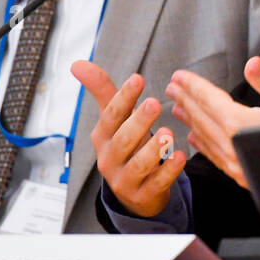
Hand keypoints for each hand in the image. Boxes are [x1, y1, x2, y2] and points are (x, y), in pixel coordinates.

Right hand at [74, 60, 186, 218]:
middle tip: (154, 103)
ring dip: (153, 150)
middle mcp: (110, 159)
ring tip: (168, 133)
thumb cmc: (126, 146)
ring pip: (138, 165)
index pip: (111, 115)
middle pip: (123, 140)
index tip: (138, 78)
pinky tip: (180, 157)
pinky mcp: (143, 196)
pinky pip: (156, 184)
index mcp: (103, 137)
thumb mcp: (115, 120)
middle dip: (138, 122)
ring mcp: (125, 180)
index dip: (123, 97)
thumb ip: (102, 91)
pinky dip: (169, 171)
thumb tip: (78, 63)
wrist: (133, 191)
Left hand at [167, 56, 259, 188]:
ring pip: (204, 136)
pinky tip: (196, 140)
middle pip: (202, 117)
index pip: (209, 99)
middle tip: (173, 87)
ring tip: (178, 108)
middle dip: (186, 99)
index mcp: (240, 124)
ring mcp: (235, 161)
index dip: (193, 85)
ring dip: (190, 120)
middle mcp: (232, 144)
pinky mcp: (241, 173)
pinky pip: (213, 156)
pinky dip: (201, 144)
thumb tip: (252, 64)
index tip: (180, 76)